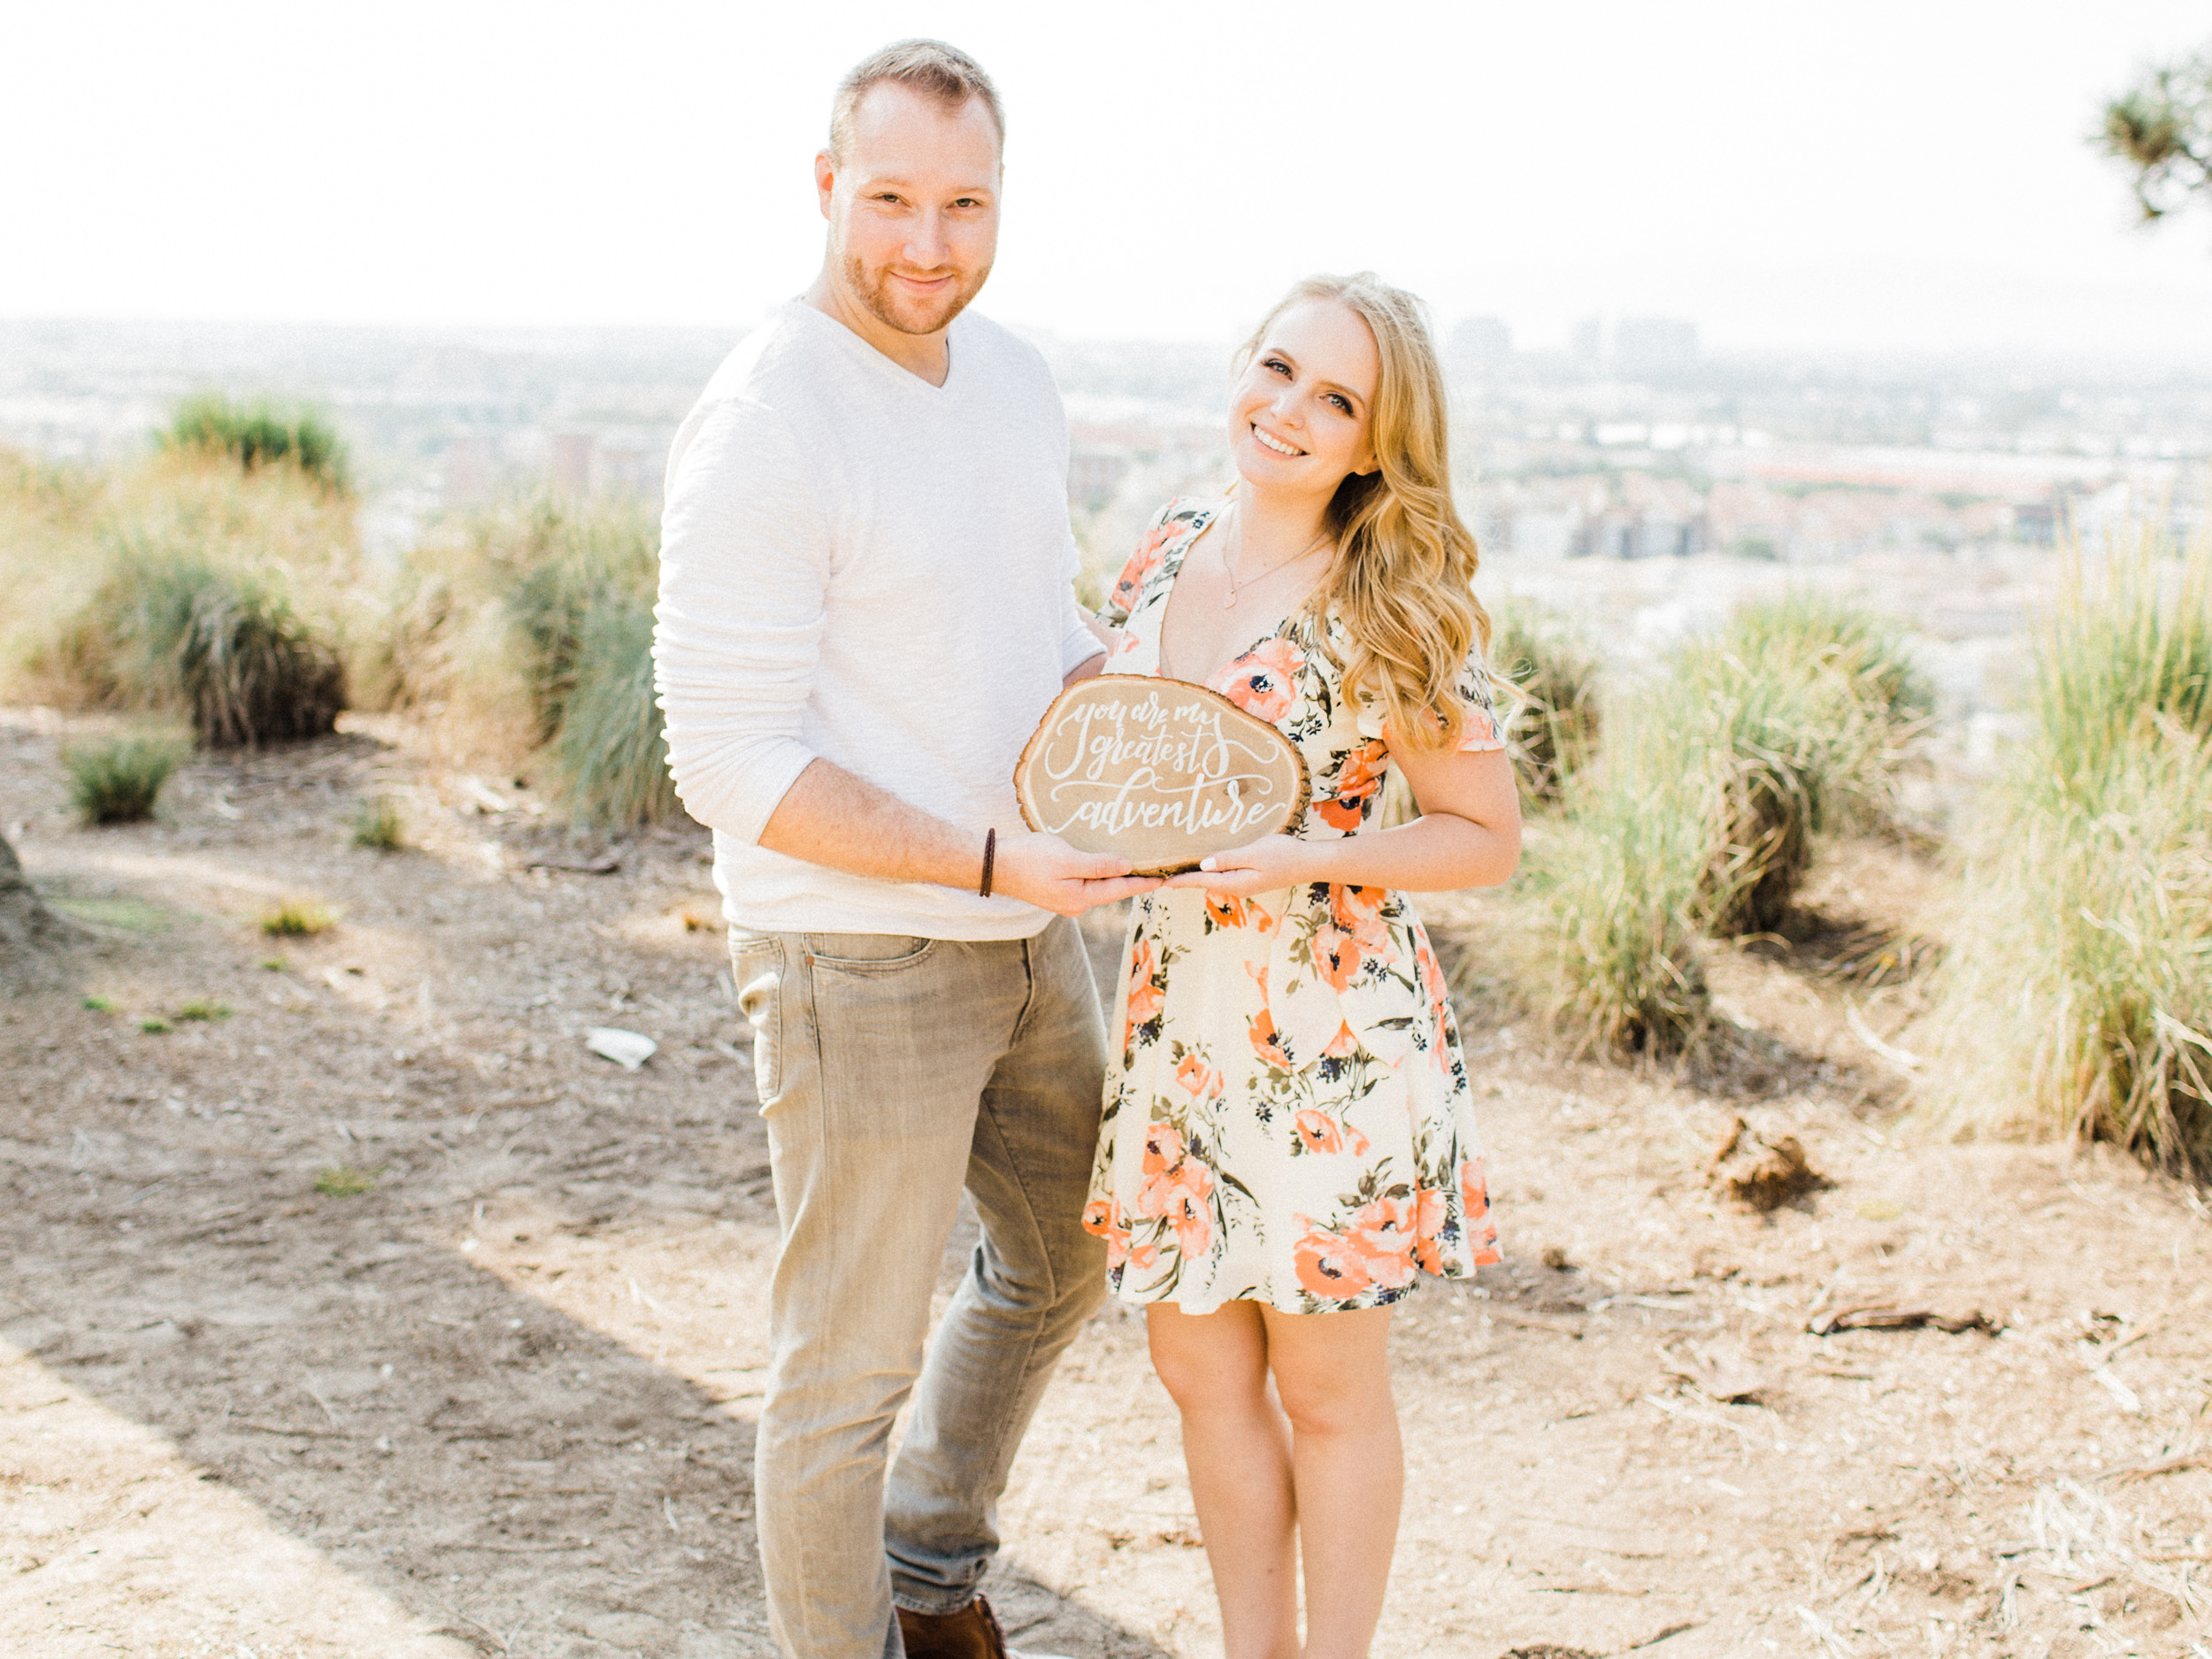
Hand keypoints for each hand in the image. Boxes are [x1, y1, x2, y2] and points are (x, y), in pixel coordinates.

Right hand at [992, 830, 1162, 915]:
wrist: (994, 865)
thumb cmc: (1029, 859)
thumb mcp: (1067, 858)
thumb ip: (1098, 864)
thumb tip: (1126, 866)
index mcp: (1080, 899)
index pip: (1120, 890)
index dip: (1144, 882)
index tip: (1166, 878)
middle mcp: (1076, 905)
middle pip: (1112, 891)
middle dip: (1133, 880)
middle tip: (1157, 868)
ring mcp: (1066, 900)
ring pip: (1099, 887)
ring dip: (1116, 876)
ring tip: (1138, 865)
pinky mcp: (1057, 892)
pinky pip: (1086, 883)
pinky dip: (1099, 875)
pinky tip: (1106, 864)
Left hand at [1162, 834, 1321, 897]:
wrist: (1309, 862)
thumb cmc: (1284, 855)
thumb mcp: (1254, 853)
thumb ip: (1228, 859)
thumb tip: (1203, 866)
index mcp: (1235, 883)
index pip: (1200, 881)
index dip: (1179, 879)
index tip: (1160, 880)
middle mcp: (1236, 887)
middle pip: (1204, 882)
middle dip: (1184, 877)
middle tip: (1162, 871)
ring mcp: (1243, 884)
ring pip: (1213, 878)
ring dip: (1196, 873)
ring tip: (1177, 866)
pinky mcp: (1249, 877)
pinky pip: (1224, 874)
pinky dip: (1210, 869)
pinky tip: (1204, 862)